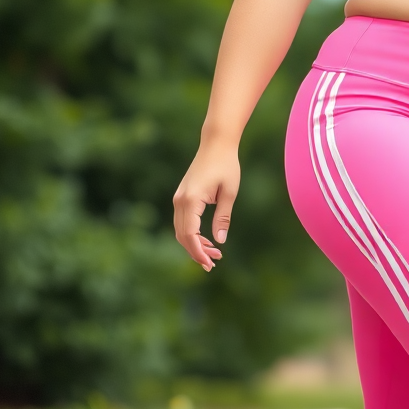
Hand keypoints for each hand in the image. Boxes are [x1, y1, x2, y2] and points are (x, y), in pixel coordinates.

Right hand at [173, 143, 240, 270]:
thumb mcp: (230, 193)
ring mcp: (179, 198)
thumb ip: (223, 218)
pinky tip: (207, 240)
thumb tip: (219, 242)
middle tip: (213, 264)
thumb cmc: (226, 165)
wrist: (216, 144)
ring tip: (214, 254)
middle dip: (196, 252)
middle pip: (182, 235)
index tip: (209, 264)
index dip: (198, 251)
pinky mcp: (182, 197)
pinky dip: (193, 233)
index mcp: (191, 199)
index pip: (190, 234)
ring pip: (181, 230)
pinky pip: (183, 221)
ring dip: (195, 244)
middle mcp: (180, 200)